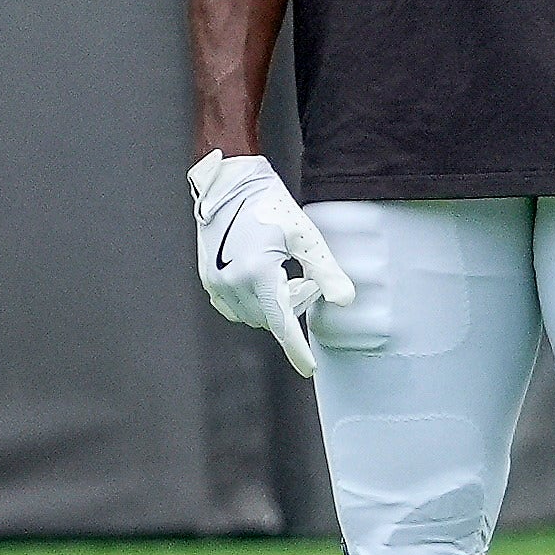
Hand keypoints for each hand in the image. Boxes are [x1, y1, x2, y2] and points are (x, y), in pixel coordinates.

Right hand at [190, 151, 353, 379]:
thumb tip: (345, 301)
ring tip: (286, 275)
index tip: (310, 369)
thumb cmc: (271, 206)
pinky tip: (266, 278)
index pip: (281, 323)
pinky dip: (254, 302)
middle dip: (292, 309)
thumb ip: (327, 272)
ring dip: (273, 306)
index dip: (296, 349)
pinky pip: (234, 308)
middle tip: (305, 281)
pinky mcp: (208, 279)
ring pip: (252, 316)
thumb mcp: (306, 237)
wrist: (231, 185)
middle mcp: (231, 282)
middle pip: (270, 319)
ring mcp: (215, 282)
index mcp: (258, 273)